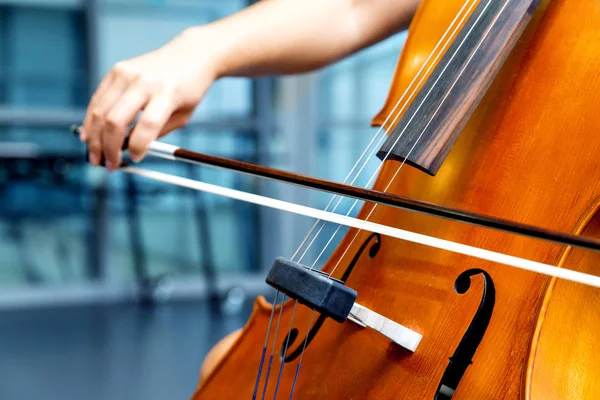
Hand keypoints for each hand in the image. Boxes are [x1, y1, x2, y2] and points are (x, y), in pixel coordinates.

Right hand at [80, 27, 219, 170]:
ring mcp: (127, 73)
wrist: (190, 55)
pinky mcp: (117, 70)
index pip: (148, 126)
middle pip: (116, 120)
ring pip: (100, 111)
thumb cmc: (189, 89)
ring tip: (95, 156)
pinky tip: (89, 135)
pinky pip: (98, 99)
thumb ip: (157, 133)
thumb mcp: (183, 115)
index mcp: (167, 94)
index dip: (138, 147)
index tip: (133, 160)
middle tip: (106, 165)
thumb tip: (129, 151)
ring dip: (94, 138)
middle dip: (108, 148)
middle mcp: (144, 82)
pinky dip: (91, 119)